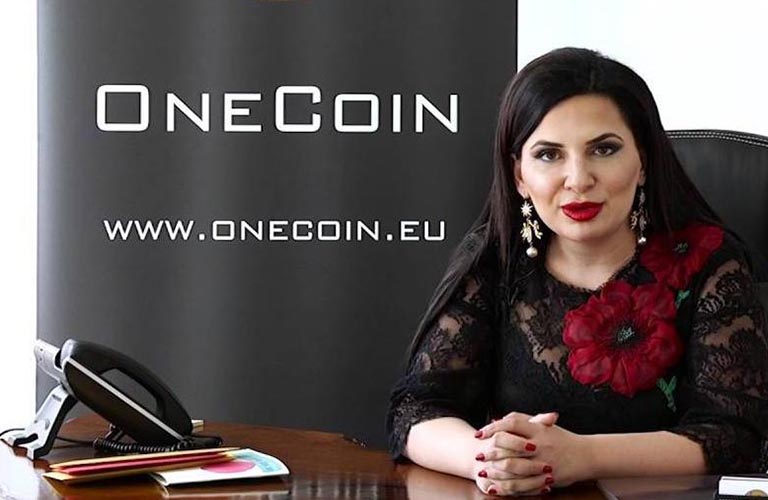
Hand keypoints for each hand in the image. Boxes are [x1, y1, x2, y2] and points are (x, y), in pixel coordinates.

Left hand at [476, 412, 590, 488]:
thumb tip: (499, 419)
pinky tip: (495, 487)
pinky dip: (507, 487)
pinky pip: (522, 485)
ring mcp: (543, 463)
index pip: (511, 424)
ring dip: (495, 471)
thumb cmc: (562, 439)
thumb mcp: (544, 425)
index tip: (480, 434)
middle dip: (491, 452)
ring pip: (514, 468)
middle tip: (478, 455)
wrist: (586, 455)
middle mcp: (540, 445)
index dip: (494, 428)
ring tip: (482, 472)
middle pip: (509, 446)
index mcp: (538, 429)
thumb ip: (523, 421)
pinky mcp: (545, 479)